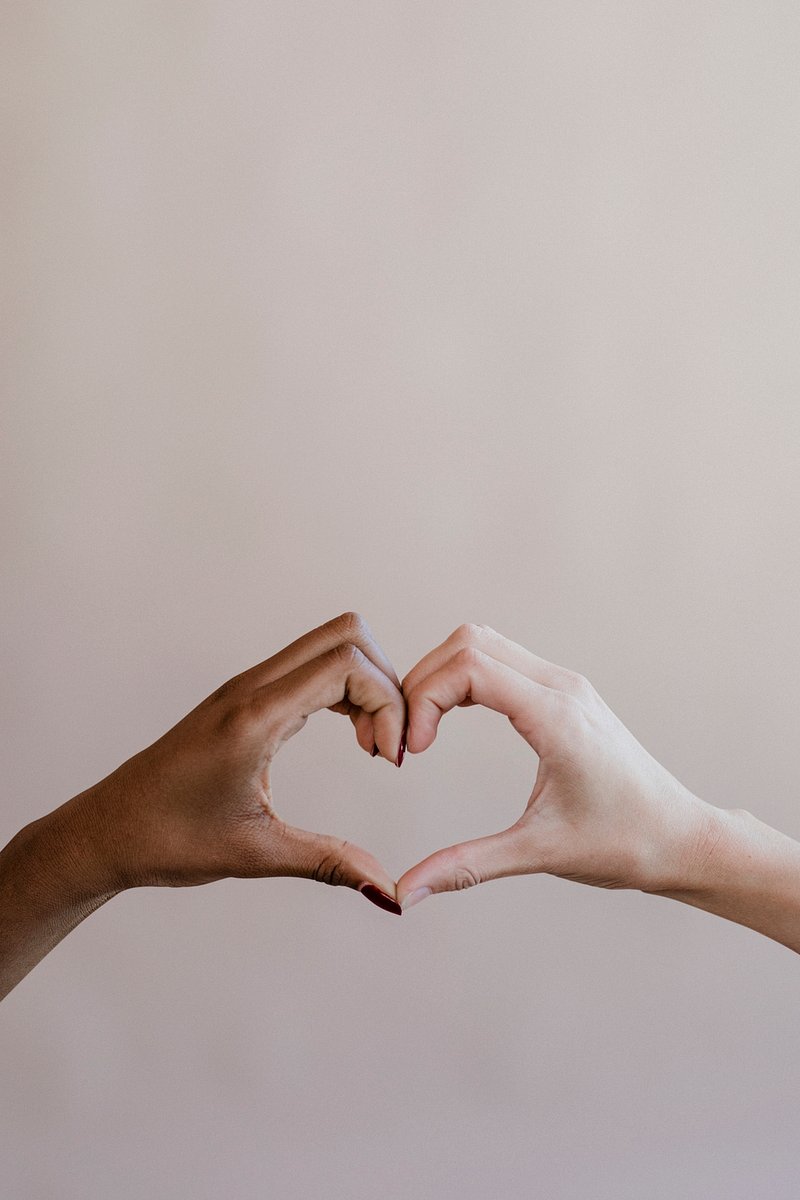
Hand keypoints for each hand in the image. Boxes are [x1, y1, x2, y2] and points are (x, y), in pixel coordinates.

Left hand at [76, 612, 405, 906]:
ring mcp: (246, 688)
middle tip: (387, 745)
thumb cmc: (165, 837)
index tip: (390, 758)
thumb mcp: (256, 854)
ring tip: (371, 745)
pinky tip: (349, 736)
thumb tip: (386, 890)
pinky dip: (343, 690)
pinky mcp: (244, 698)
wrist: (106, 831)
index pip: (346, 663)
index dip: (388, 701)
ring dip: (365, 686)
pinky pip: (309, 667)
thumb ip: (329, 862)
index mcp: (254, 716)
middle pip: (346, 636)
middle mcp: (251, 688)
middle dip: (385, 683)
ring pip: (329, 645)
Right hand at [396, 624, 715, 907]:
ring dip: (442, 677)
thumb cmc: (625, 844)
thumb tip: (404, 893)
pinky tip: (450, 721)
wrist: (683, 838)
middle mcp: (561, 687)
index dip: (424, 700)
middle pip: (468, 642)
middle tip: (406, 740)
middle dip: (423, 682)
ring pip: (483, 643)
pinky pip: (501, 660)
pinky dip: (464, 679)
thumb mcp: (539, 853)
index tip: (412, 752)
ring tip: (421, 730)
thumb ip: (466, 866)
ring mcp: (565, 685)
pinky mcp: (564, 695)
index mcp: (556, 715)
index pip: (469, 667)